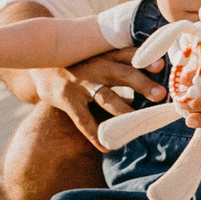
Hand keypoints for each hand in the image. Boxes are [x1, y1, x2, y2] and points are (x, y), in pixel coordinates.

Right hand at [44, 51, 166, 145]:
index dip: (146, 59)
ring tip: (138, 125)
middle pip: (124, 74)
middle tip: (160, 96)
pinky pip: (83, 120)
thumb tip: (153, 76)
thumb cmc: (78, 59)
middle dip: (143, 85)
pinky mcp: (67, 99)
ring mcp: (82, 83)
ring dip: (124, 110)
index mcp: (107, 54)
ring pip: (106, 97)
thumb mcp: (97, 53)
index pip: (130, 54)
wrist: (38, 58)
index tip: (162, 66)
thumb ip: (120, 62)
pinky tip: (106, 146)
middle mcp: (97, 66)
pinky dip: (94, 134)